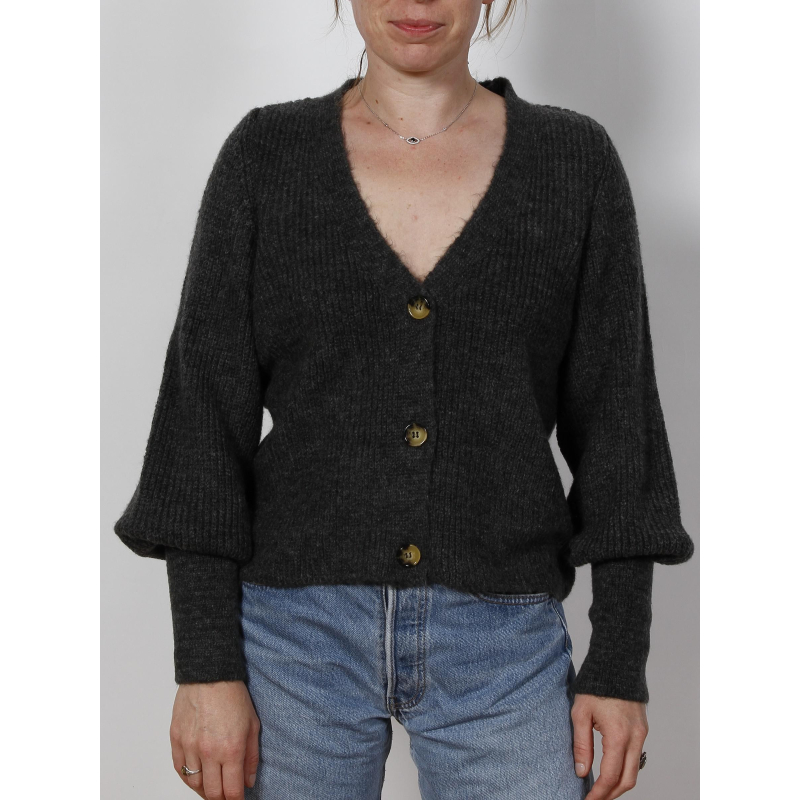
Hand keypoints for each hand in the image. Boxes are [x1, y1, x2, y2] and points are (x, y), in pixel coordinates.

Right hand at [169, 680, 260, 798]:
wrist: (210, 674)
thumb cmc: (232, 696)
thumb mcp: (253, 725)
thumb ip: (252, 756)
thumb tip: (248, 780)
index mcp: (231, 749)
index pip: (231, 791)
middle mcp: (208, 752)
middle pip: (212, 792)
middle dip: (221, 798)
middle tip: (226, 795)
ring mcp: (189, 747)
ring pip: (194, 784)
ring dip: (204, 790)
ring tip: (212, 788)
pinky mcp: (176, 739)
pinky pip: (179, 769)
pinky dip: (188, 777)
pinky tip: (196, 777)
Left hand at [572, 693, 647, 799]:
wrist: (617, 664)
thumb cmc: (596, 686)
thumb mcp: (580, 713)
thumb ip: (581, 745)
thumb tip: (581, 771)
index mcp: (618, 735)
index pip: (610, 776)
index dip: (599, 793)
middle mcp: (634, 738)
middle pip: (627, 780)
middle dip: (611, 794)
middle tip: (594, 799)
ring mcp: (641, 734)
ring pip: (634, 771)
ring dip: (619, 784)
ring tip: (601, 789)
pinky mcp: (642, 730)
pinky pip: (636, 757)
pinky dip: (624, 769)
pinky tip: (611, 771)